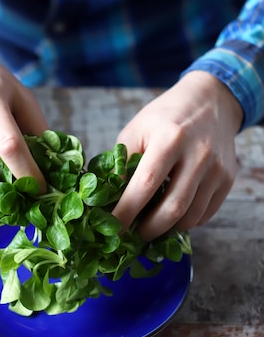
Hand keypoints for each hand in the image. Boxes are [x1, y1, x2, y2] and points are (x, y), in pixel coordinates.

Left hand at [112, 71, 242, 239]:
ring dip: (168, 229)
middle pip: (173, 208)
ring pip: (191, 216)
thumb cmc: (165, 117)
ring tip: (151, 227)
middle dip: (149, 230)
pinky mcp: (228, 179)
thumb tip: (109, 200)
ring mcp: (216, 169)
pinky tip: (171, 217)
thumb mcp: (136, 130)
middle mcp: (197, 154)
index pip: (145, 185)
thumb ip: (122, 164)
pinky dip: (186, 222)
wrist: (210, 101)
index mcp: (169, 139)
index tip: (113, 229)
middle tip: (133, 235)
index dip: (127, 212)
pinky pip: (205, 214)